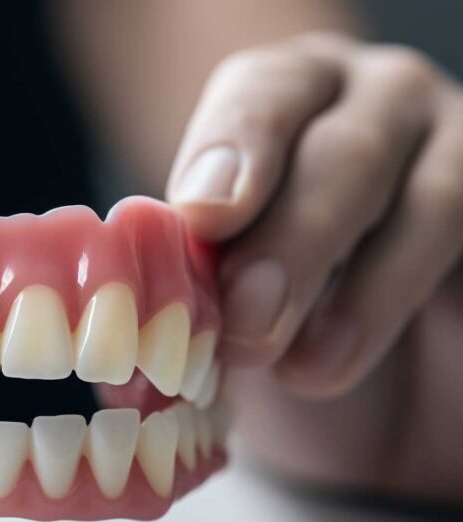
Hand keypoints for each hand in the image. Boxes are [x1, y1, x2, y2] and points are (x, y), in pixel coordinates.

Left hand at [167, 34, 462, 499]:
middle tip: (246, 322)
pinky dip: (412, 302)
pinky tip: (348, 358)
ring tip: (301, 369)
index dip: (236, 150)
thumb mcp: (219, 270)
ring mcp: (450, 150)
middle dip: (293, 241)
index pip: (264, 96)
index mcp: (288, 95)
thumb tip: (146, 303)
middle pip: (346, 153)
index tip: (204, 218)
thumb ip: (195, 266)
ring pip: (432, 201)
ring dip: (364, 292)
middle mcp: (375, 102)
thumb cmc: (272, 292)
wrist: (371, 344)